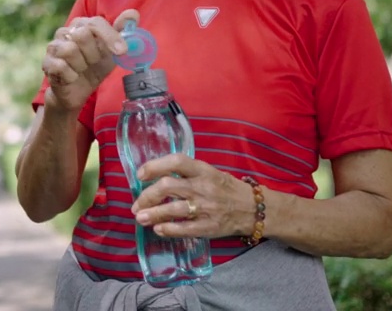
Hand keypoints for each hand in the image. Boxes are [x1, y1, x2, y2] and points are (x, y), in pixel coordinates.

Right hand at [41, 9, 138, 112]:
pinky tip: (72, 78)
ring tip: (81, 70)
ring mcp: (53, 47)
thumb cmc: (95, 67)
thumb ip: (122, 32)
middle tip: (93, 62)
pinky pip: (61, 67)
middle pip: (82, 35)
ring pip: (70, 50)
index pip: (96, 22)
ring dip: (82, 66)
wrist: (77, 93)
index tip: (122, 51)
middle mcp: (65, 32)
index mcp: (82, 25)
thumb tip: (133, 14)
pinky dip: (71, 76)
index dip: (110, 36)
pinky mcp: (46, 63)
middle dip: (93, 54)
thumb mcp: (112, 51)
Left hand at [129, 154, 255, 238]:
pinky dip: (168, 229)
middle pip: (168, 186)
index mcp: (203, 170)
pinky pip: (185, 228)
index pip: (176, 161)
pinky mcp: (209, 226)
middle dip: (148, 195)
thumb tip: (155, 178)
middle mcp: (203, 186)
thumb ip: (186, 173)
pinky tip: (158, 229)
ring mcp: (206, 207)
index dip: (155, 166)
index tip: (140, 175)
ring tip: (140, 218)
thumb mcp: (209, 172)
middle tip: (137, 204)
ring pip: (173, 209)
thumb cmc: (226, 188)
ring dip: (153, 214)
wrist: (254, 209)